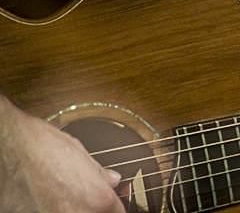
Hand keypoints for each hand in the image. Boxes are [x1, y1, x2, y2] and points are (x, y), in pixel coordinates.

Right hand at [0, 95, 124, 212]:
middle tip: (79, 196)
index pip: (117, 212)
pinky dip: (44, 211)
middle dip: (91, 208)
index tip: (109, 202)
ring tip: (57, 197)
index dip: (112, 205)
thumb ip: (98, 173)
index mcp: (96, 199)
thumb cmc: (38, 145)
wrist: (4, 146)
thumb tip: (111, 180)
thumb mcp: (78, 153)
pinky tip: (40, 201)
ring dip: (68, 210)